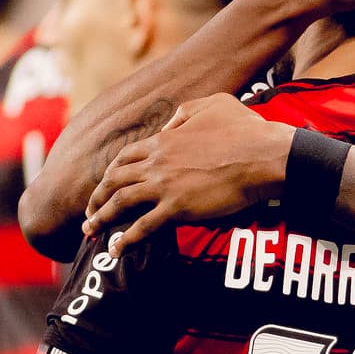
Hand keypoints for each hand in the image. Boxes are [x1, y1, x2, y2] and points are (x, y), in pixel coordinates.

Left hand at [83, 95, 293, 247]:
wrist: (264, 157)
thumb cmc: (247, 130)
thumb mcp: (215, 104)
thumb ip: (185, 112)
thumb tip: (170, 125)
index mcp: (164, 139)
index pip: (126, 156)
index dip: (112, 172)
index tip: (106, 184)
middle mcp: (157, 162)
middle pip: (114, 180)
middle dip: (97, 197)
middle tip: (90, 211)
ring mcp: (164, 186)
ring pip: (120, 202)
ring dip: (101, 218)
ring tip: (90, 231)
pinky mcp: (177, 208)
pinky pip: (143, 226)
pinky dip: (126, 239)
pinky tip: (117, 249)